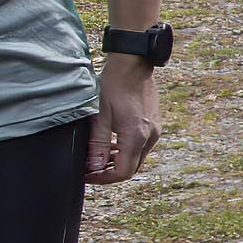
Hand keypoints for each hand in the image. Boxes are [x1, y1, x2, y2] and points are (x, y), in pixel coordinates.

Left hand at [86, 56, 163, 187]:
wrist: (133, 64)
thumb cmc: (114, 85)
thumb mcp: (99, 114)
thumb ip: (98, 143)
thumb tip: (95, 167)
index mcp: (137, 135)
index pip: (123, 172)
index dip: (104, 178)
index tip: (87, 174)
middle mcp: (151, 136)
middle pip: (132, 167)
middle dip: (110, 172)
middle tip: (90, 167)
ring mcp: (155, 131)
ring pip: (137, 158)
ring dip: (118, 161)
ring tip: (98, 155)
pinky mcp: (154, 125)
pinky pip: (141, 147)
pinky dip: (126, 151)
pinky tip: (112, 143)